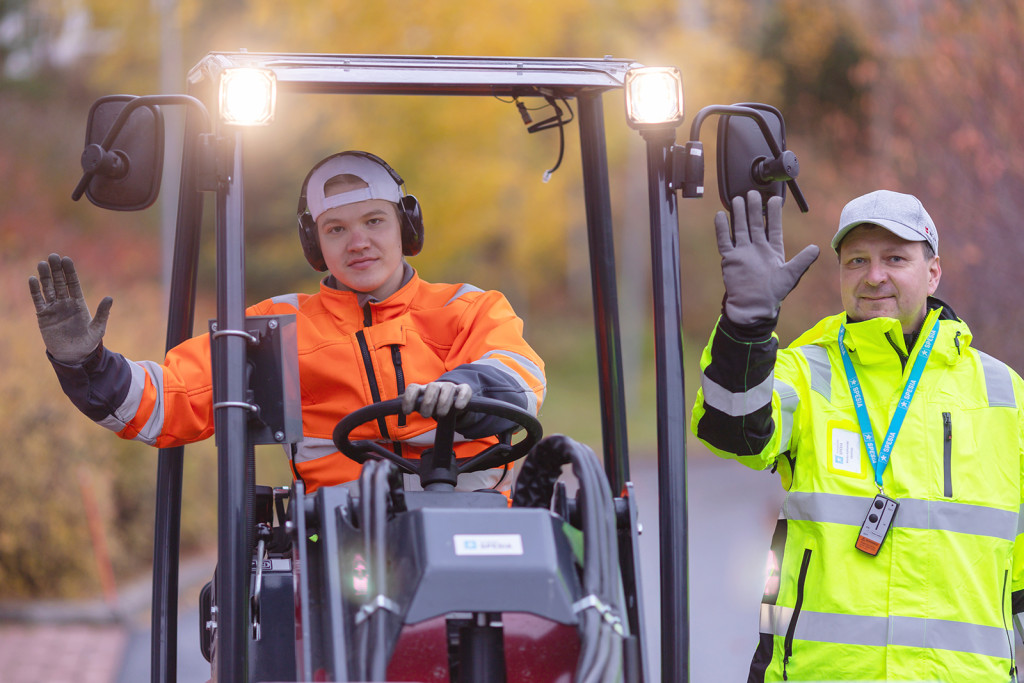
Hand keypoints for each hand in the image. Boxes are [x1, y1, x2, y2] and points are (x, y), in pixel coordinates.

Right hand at [28, 253, 112, 363]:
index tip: (66, 259)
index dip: (69, 272)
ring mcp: (54, 308)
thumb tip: (109, 297)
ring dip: (45, 276)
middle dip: (56, 270)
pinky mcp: (43, 316)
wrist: (74, 356)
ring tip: (42, 263)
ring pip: (48, 289)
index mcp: (79, 303)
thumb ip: (102, 313)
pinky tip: (32, 279)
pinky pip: (38, 300)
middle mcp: (65, 303)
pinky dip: (35, 290)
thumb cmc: (88, 342)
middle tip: (53, 256)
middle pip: (59, 283)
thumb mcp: (98, 328)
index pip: (73, 283)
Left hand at [401, 382, 471, 418]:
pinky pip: (464, 390)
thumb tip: (394, 403)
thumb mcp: (420, 403)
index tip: (407, 412)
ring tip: (441, 414)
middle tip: (426, 415)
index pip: (413, 388)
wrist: (453, 396)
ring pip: (447, 388)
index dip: (408, 399)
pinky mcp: (463, 390)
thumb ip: (410, 403)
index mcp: (423, 389)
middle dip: (428, 403)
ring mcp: (450, 387)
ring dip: (443, 402)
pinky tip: (458, 407)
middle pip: (431, 388)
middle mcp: (436, 386)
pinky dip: (462, 398)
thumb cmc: (433, 402)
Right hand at [715, 190, 819, 325]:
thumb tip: (817, 248)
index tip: (775, 199)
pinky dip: (722, 228)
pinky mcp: (730, 259)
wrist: (752, 308)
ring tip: (738, 198)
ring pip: (740, 228)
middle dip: (754, 208)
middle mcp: (757, 248)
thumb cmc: (772, 294)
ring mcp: (743, 252)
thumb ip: (802, 261)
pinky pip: (725, 240)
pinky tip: (721, 215)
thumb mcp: (791, 276)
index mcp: (772, 250)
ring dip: (739, 214)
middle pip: (754, 223)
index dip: (773, 213)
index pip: (773, 227)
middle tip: (753, 192)